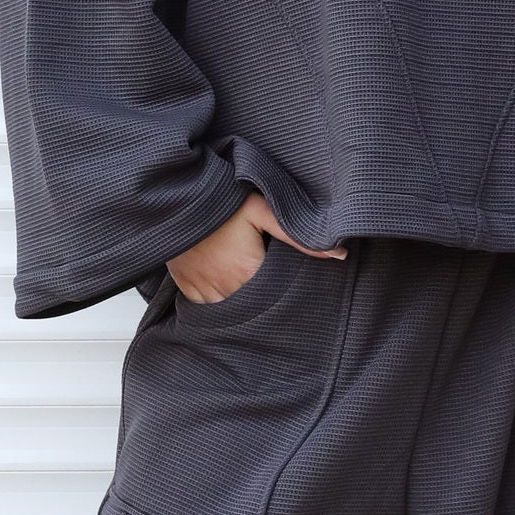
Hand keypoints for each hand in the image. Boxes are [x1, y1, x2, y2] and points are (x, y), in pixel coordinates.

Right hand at [168, 193, 346, 304]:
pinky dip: (218, 305)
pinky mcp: (187, 289)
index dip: (288, 297)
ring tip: (253, 295)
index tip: (297, 293)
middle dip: (266, 305)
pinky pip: (206, 310)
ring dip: (242, 308)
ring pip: (231, 314)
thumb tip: (339, 254)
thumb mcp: (263, 211)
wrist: (175, 199)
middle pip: (255, 309)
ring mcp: (204, 291)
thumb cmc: (222, 202)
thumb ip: (300, 237)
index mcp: (248, 271)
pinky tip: (227, 294)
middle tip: (276, 294)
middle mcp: (226, 288)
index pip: (277, 299)